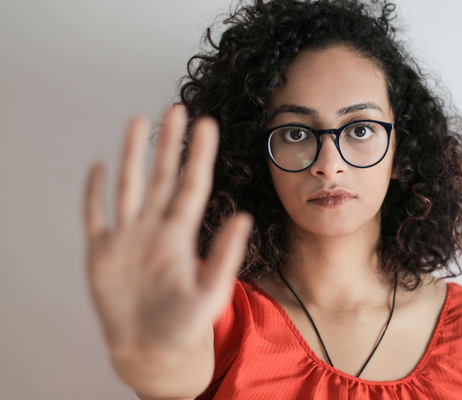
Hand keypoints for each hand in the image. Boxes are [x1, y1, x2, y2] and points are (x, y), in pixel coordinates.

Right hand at [83, 105, 251, 358]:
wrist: (152, 348)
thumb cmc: (184, 324)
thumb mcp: (211, 292)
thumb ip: (225, 256)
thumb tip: (243, 218)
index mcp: (180, 234)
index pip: (192, 185)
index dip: (198, 155)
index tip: (207, 125)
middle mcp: (154, 228)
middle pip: (162, 176)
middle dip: (168, 143)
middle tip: (177, 108)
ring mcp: (127, 238)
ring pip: (129, 186)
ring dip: (132, 155)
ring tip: (139, 121)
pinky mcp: (101, 253)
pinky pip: (95, 216)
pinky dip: (94, 193)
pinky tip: (99, 167)